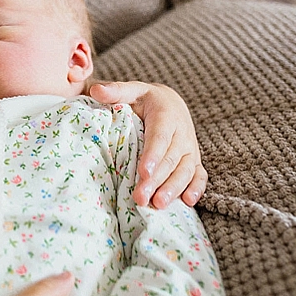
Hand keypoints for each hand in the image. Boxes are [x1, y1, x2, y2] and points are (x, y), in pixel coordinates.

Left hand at [90, 81, 207, 208]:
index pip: (160, 137)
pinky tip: (187, 202)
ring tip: (158, 204)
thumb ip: (115, 91)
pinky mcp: (194, 159)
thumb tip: (96, 90)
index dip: (153, 155)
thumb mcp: (132, 91)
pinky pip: (199, 175)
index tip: (142, 172)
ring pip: (185, 171)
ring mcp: (190, 148)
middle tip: (142, 197)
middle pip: (171, 160)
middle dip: (157, 180)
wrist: (171, 103)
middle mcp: (182, 133)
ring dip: (173, 189)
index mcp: (166, 115)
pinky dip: (197, 188)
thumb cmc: (145, 99)